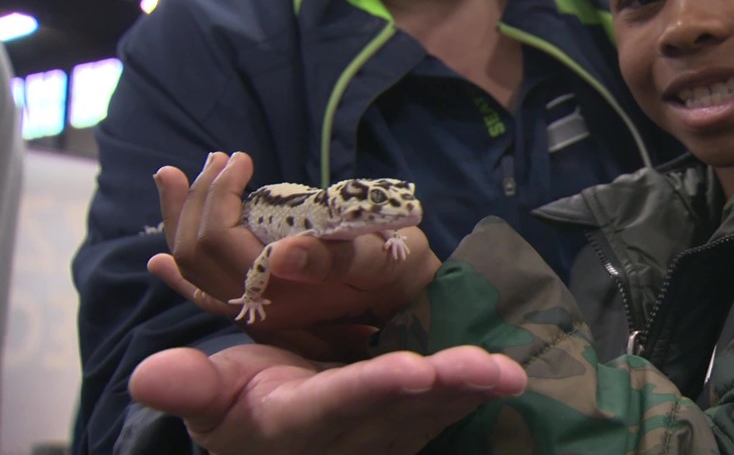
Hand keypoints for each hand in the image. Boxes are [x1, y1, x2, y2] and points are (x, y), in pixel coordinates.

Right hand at [129, 343, 526, 454]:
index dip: (375, 387)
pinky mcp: (411, 424)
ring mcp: (387, 434)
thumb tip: (150, 374)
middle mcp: (351, 435)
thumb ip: (189, 388)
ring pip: (435, 411)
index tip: (412, 368)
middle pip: (403, 408)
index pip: (340, 404)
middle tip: (486, 369)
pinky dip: (477, 390)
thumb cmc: (241, 406)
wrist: (272, 436)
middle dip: (445, 387)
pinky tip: (511, 374)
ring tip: (508, 372)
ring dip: (472, 390)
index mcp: (298, 422)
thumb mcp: (208, 398)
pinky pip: (447, 409)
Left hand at [151, 152, 439, 359]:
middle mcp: (258, 308)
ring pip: (191, 268)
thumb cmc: (405, 276)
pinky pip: (204, 295)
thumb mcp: (382, 261)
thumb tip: (283, 251)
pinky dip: (179, 273)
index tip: (243, 160)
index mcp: (280, 296)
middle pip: (195, 252)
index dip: (220, 197)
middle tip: (218, 158)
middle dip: (197, 198)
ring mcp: (256, 309)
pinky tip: (159, 261)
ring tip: (182, 176)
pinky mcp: (261, 307)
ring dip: (181, 218)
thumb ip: (336, 259)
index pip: (219, 244)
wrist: (418, 306)